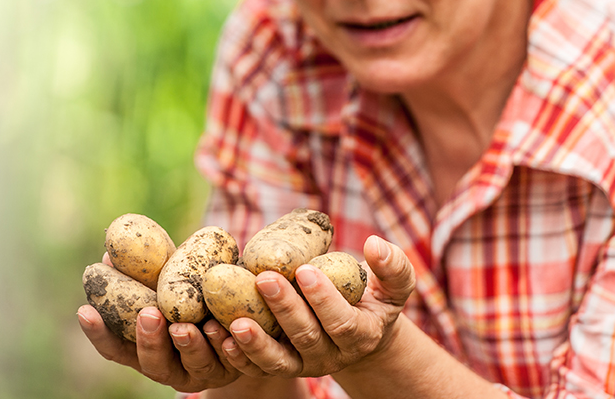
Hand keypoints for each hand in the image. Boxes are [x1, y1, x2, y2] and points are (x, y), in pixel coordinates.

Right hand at [77, 255, 267, 393]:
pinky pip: (230, 360)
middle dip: (149, 340)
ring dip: (188, 345)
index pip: (116, 349)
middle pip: (153, 363)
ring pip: (193, 364)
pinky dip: (224, 345)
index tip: (86, 310)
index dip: (99, 334)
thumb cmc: (197, 299)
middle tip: (148, 314)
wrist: (247, 323)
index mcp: (148, 349)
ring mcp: (202, 371)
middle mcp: (171, 367)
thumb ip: (147, 275)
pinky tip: (220, 328)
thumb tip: (110, 253)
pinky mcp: (235, 367)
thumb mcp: (172, 285)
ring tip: (185, 326)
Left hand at [220, 235, 414, 378]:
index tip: (305, 270)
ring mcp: (304, 364)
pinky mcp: (281, 366)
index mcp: (360, 334)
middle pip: (306, 337)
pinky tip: (220, 336)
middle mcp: (331, 356)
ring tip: (235, 321)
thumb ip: (393, 266)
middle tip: (264, 279)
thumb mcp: (394, 285)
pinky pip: (258, 368)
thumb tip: (375, 244)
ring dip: (256, 343)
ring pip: (278, 361)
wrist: (359, 331)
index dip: (323, 299)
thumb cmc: (373, 298)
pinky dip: (239, 357)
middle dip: (284, 309)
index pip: (342, 322)